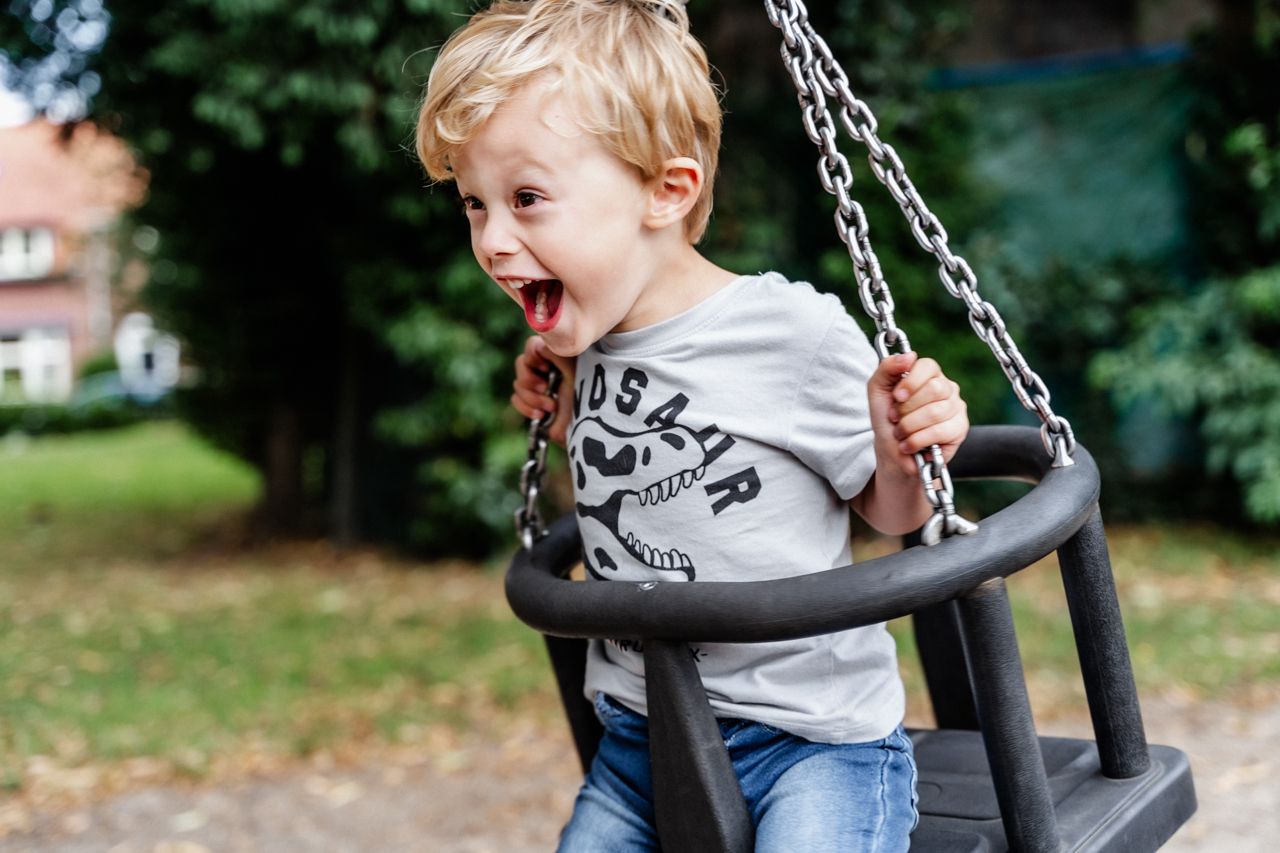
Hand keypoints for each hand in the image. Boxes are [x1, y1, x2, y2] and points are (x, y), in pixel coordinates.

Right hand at [512, 335, 574, 446]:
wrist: (585, 428)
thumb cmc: (584, 397)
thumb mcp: (572, 371)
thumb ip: (555, 353)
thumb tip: (537, 344)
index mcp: (555, 357)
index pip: (531, 346)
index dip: (533, 357)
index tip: (545, 368)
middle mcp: (545, 369)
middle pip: (520, 364)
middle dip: (530, 380)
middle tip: (545, 389)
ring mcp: (537, 386)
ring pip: (518, 384)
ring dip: (532, 398)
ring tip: (551, 407)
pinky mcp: (531, 403)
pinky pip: (516, 399)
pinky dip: (526, 408)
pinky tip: (541, 415)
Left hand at [867, 352, 968, 477]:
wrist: (892, 452)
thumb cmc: (887, 420)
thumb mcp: (878, 390)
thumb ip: (887, 368)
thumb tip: (908, 355)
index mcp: (928, 375)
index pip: (928, 366)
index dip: (910, 381)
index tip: (897, 397)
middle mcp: (946, 388)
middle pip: (935, 389)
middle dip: (907, 408)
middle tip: (895, 418)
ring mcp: (956, 408)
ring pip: (936, 412)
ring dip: (909, 426)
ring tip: (900, 433)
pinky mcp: (960, 429)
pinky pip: (941, 431)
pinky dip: (918, 440)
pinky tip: (909, 445)